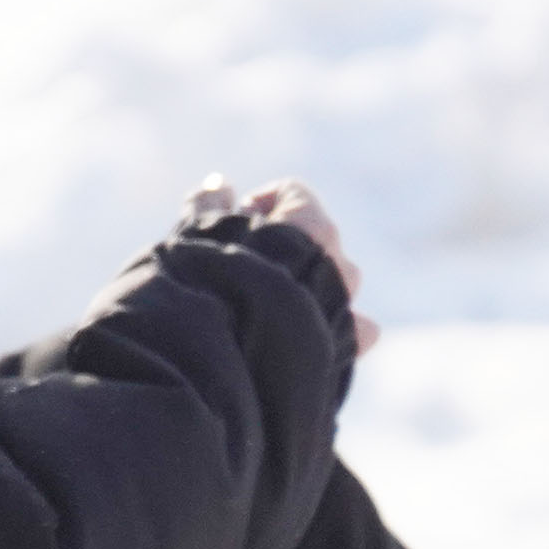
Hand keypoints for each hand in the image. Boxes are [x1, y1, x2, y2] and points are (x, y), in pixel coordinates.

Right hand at [183, 174, 381, 354]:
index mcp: (308, 226)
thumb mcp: (194, 239)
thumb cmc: (204, 292)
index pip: (293, 194)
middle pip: (317, 239)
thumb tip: (219, 185)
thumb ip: (209, 207)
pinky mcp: (346, 349)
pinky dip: (332, 329)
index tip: (229, 227)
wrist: (220, 363)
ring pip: (337, 284)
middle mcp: (337, 261)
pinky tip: (301, 338)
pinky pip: (354, 330)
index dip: (258, 207)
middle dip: (284, 250)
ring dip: (310, 288)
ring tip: (268, 310)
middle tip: (243, 271)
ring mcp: (346, 306)